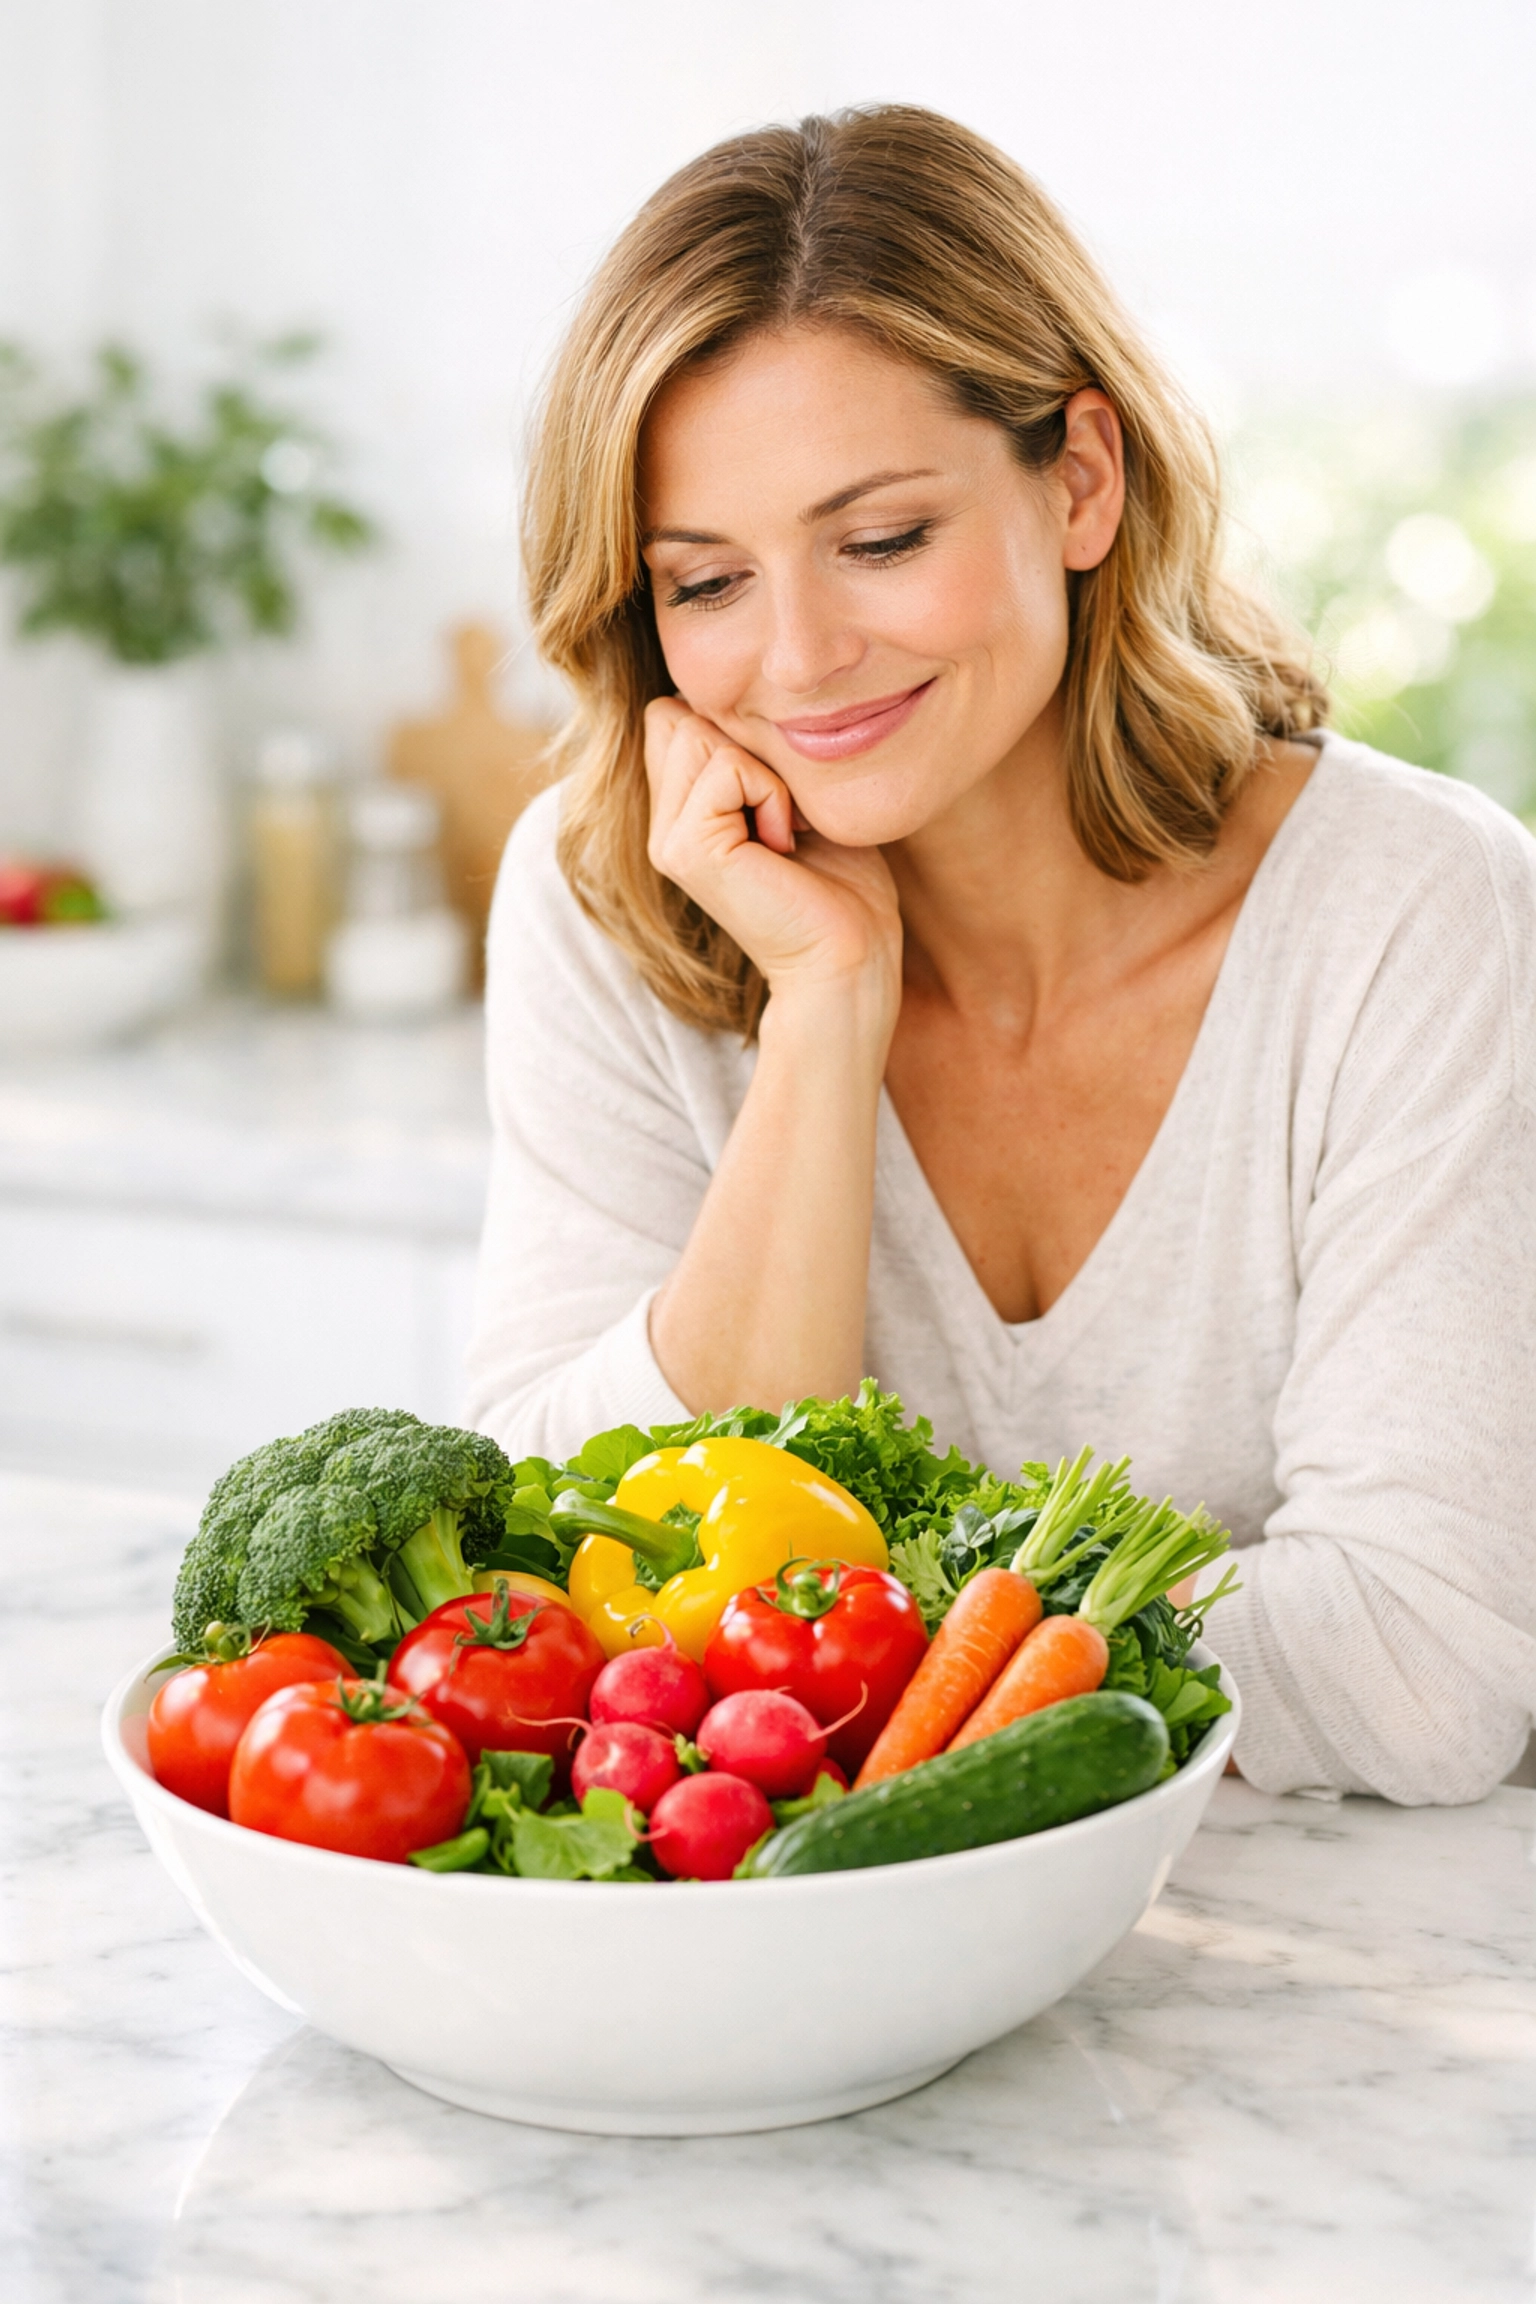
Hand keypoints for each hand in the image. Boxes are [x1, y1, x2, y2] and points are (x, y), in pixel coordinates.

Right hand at [644, 698, 901, 1024]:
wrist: (851, 958)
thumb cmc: (842, 884)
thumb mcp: (794, 795)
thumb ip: (754, 750)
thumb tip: (735, 691)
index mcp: (680, 812)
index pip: (674, 714)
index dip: (734, 732)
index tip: (780, 797)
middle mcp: (663, 826)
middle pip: (675, 714)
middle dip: (745, 746)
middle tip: (784, 813)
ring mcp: (668, 839)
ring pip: (695, 731)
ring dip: (762, 771)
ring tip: (785, 830)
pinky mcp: (687, 850)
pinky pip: (726, 766)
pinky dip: (770, 792)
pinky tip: (785, 843)